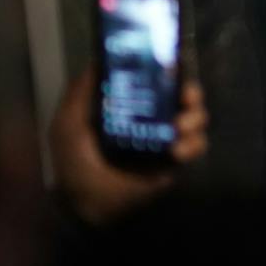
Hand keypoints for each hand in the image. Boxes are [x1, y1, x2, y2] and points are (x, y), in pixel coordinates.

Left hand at [50, 68, 208, 226]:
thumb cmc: (74, 162)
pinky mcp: (175, 162)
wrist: (82, 206)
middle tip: (185, 98)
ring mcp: (167, 139)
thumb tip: (97, 59)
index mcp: (133, 104)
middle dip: (191, 93)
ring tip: (178, 128)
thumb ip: (80, 93)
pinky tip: (176, 152)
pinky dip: (193, 145)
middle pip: (186, 95)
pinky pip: (197, 146)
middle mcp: (154, 117)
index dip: (172, 68)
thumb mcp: (69, 123)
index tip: (174, 63)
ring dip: (194, 118)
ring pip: (197, 118)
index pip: (160, 78)